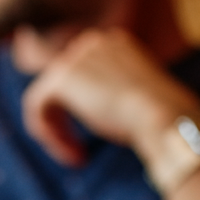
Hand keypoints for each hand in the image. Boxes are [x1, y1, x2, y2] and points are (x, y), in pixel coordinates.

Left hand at [21, 29, 197, 166]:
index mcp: (114, 45)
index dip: (83, 110)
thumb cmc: (160, 116)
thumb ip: (116, 98)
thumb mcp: (139, 101)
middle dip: (66, 122)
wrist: (162, 114)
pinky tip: (69, 153)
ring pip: (48, 96)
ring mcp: (75, 57)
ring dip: (57, 131)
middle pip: (64, 85)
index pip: (84, 76)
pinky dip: (47, 132)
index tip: (95, 135)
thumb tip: (101, 112)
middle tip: (79, 153)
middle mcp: (92, 43)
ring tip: (75, 156)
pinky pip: (36, 104)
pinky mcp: (60, 77)